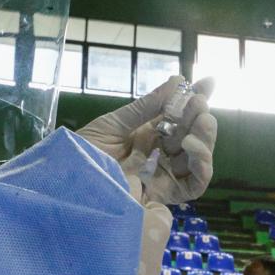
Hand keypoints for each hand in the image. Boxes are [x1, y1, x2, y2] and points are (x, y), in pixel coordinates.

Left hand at [77, 75, 217, 204]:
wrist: (68, 181)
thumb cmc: (85, 152)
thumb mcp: (115, 123)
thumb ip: (147, 106)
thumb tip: (177, 80)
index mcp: (150, 135)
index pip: (181, 116)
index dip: (196, 99)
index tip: (207, 81)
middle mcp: (162, 155)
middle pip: (195, 136)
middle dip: (201, 116)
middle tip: (198, 102)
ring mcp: (165, 175)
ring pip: (200, 159)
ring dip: (206, 138)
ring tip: (201, 121)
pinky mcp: (165, 194)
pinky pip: (195, 185)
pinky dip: (202, 165)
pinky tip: (190, 146)